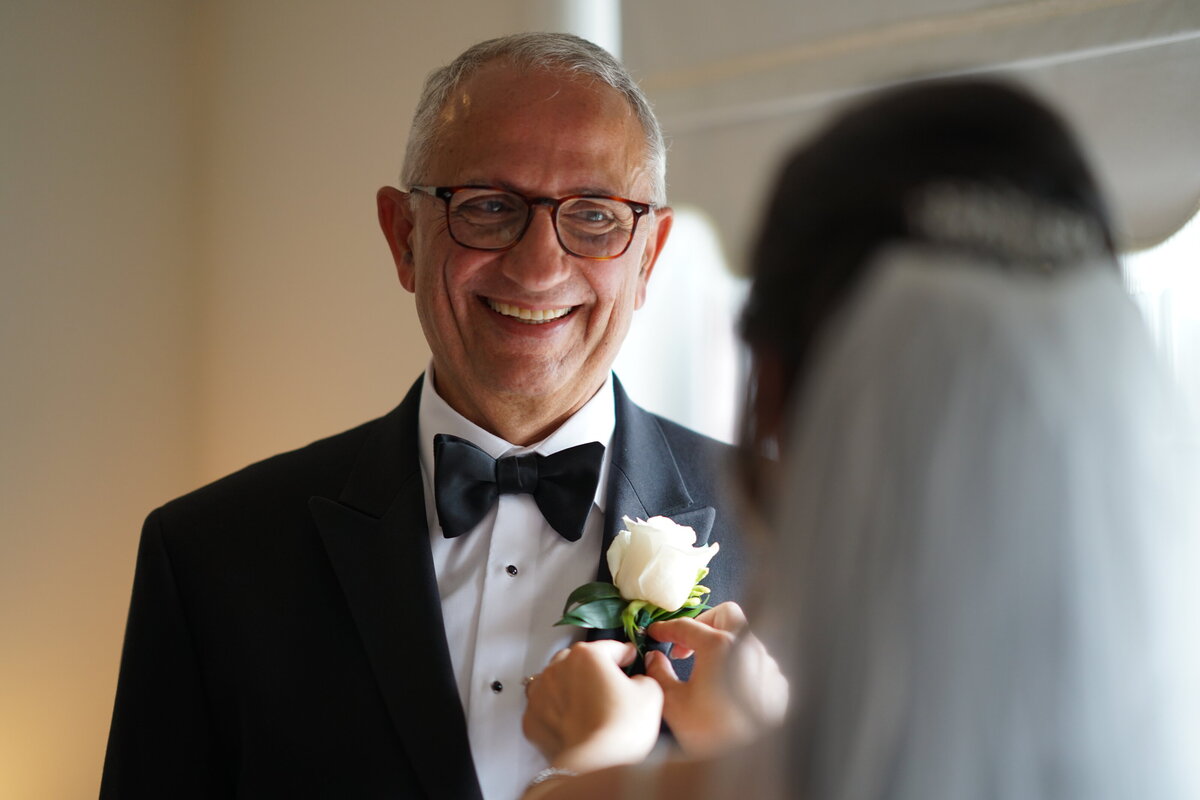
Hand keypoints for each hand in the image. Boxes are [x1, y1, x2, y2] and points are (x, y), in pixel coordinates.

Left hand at [522, 640, 663, 772]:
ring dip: (571, 687)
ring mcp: (541, 693)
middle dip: (593, 670)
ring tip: (588, 706)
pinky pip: (545, 707)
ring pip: (557, 680)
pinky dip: (556, 711)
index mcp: (588, 655)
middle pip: (579, 660)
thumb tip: (636, 681)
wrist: (594, 765)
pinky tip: (572, 721)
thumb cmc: (620, 730)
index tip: (629, 658)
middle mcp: (559, 668)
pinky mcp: (532, 718)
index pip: (611, 647)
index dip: (625, 654)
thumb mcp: (651, 694)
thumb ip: (643, 678)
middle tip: (609, 688)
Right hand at [646, 602, 787, 755]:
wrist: (746, 762)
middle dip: (703, 623)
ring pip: (745, 639)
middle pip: (725, 615)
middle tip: (687, 646)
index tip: (655, 633)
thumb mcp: (673, 702)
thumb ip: (658, 672)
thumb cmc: (709, 731)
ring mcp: (768, 665)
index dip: (666, 628)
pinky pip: (760, 663)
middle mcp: (748, 647)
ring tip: (707, 670)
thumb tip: (654, 657)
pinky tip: (729, 687)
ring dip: (724, 646)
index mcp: (719, 646)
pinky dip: (742, 666)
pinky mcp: (779, 684)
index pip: (686, 625)